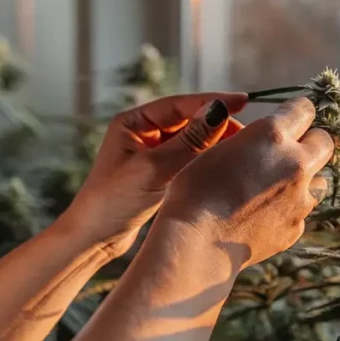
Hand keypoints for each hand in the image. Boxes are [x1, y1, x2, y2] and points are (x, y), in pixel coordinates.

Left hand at [60, 93, 247, 252]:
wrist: (93, 239)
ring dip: (212, 141)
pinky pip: (188, 158)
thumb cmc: (113, 201)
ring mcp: (150, 153)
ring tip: (240, 148)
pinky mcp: (158, 173)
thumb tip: (218, 110)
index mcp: (132, 122)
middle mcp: (141, 133)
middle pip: (187, 119)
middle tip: (246, 133)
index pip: (179, 104)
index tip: (243, 100)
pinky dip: (205, 158)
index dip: (212, 101)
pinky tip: (223, 163)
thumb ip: (189, 141)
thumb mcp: (154, 168)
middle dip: (216, 123)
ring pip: (190, 140)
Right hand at [158, 97, 334, 268]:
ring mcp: (300, 199)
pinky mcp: (296, 228)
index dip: (295, 112)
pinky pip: (302, 211)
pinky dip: (289, 209)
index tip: (287, 118)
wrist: (196, 243)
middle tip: (287, 151)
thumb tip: (260, 140)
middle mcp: (295, 164)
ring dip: (303, 178)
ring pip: (319, 180)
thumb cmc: (194, 191)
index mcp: (272, 136)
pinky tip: (263, 215)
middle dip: (310, 142)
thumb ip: (249, 140)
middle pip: (324, 142)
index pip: (303, 109)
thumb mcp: (216, 149)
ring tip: (273, 187)